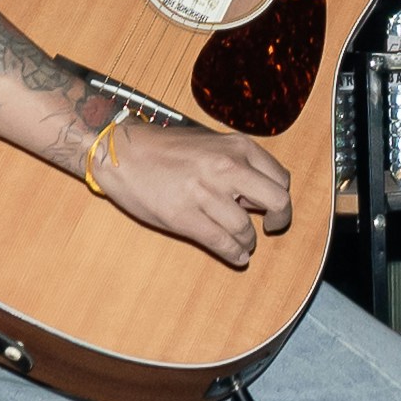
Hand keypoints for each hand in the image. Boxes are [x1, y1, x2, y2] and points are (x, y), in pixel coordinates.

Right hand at [96, 120, 291, 268]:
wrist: (121, 153)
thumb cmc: (163, 149)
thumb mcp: (209, 143)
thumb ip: (236, 163)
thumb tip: (256, 194)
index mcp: (236, 147)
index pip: (280, 178)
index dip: (279, 196)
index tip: (270, 206)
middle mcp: (226, 168)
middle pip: (276, 201)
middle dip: (279, 219)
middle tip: (270, 227)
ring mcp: (205, 193)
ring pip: (246, 228)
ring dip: (248, 241)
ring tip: (243, 244)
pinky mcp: (185, 217)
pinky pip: (221, 242)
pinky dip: (234, 253)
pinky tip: (236, 256)